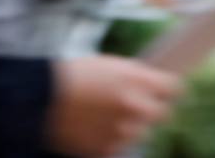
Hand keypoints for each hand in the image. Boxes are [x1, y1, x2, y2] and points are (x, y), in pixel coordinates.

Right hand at [46, 56, 180, 157]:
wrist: (41, 98)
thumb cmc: (73, 75)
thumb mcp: (110, 64)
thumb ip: (135, 76)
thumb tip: (151, 83)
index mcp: (137, 81)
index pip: (174, 88)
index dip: (167, 89)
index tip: (163, 91)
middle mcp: (135, 108)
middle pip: (162, 114)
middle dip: (151, 109)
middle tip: (134, 105)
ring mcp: (122, 132)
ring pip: (140, 133)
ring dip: (130, 127)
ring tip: (105, 117)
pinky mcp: (107, 150)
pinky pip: (118, 147)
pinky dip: (110, 141)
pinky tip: (94, 129)